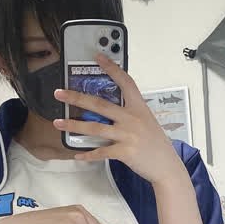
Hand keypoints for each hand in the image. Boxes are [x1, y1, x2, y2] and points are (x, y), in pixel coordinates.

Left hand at [52, 53, 184, 185]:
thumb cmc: (156, 144)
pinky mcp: (124, 152)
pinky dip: (88, 154)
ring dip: (74, 126)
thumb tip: (110, 109)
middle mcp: (132, 118)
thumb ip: (130, 113)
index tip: (98, 57)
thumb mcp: (147, 121)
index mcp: (138, 107)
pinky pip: (101, 152)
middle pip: (100, 105)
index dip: (111, 68)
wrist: (167, 166)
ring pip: (95, 128)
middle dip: (77, 98)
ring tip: (58, 123)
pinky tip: (77, 155)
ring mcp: (128, 135)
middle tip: (59, 93)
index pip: (125, 82)